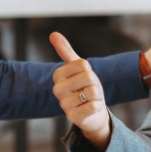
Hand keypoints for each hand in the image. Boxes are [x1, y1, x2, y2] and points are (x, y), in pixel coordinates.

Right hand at [50, 32, 111, 150]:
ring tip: (90, 100)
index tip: (84, 77)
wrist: (93, 112)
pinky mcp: (73, 118)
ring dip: (97, 96)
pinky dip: (98, 106)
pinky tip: (91, 109)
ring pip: (92, 92)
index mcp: (58, 75)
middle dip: (95, 84)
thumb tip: (53, 34)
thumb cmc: (85, 87)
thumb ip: (66, 51)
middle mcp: (57, 89)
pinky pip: (93, 106)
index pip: (83, 64)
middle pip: (88, 77)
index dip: (89, 70)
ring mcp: (64, 105)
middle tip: (89, 90)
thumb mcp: (79, 68)